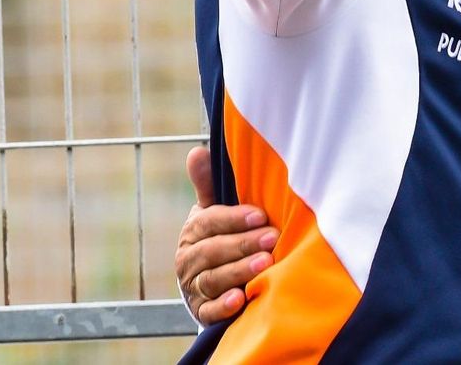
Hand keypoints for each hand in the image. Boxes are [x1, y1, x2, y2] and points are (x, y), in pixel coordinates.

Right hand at [175, 147, 278, 323]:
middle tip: (272, 238)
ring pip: (213, 279)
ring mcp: (194, 286)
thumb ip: (208, 184)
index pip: (209, 222)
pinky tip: (240, 298)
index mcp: (192, 231)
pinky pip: (209, 310)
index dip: (234, 218)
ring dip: (239, 271)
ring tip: (265, 264)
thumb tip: (197, 151)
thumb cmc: (219, 236)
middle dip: (243, 244)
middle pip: (212, 251)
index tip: (260, 214)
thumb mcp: (213, 210)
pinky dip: (223, 306)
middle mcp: (188, 259)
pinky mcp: (201, 310)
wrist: (209, 278)